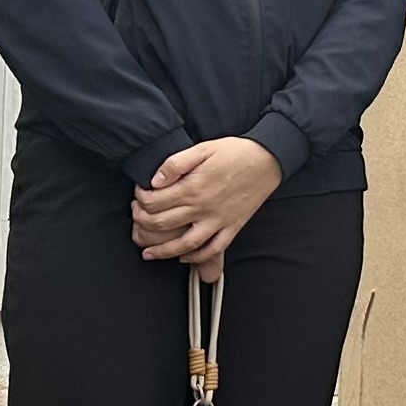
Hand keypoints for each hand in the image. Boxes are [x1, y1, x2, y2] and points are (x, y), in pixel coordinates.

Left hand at [134, 137, 282, 265]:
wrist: (268, 160)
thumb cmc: (235, 152)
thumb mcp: (202, 148)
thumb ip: (175, 164)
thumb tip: (154, 181)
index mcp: (192, 188)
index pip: (154, 202)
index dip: (140, 199)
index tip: (139, 195)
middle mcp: (202, 208)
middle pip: (162, 224)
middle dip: (143, 223)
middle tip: (137, 217)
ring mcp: (217, 221)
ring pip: (183, 245)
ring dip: (162, 252)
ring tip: (148, 253)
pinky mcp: (231, 227)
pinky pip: (212, 249)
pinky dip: (196, 257)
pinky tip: (183, 256)